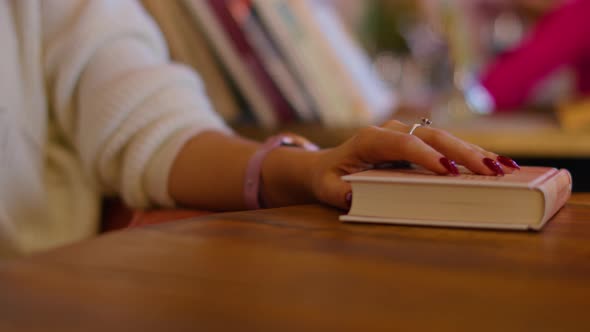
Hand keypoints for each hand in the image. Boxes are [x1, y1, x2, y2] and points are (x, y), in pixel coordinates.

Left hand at [309, 120, 519, 208]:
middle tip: (491, 170)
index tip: (449, 172)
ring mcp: (406, 134)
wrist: (327, 165)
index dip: (427, 156)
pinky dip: (470, 155)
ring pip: (445, 138)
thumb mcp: (327, 188)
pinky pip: (446, 146)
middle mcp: (392, 130)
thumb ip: (339, 194)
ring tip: (505, 168)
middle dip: (462, 153)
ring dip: (474, 152)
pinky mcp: (417, 143)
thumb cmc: (328, 178)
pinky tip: (496, 165)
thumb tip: (356, 198)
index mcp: (370, 139)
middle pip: (432, 136)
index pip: (403, 143)